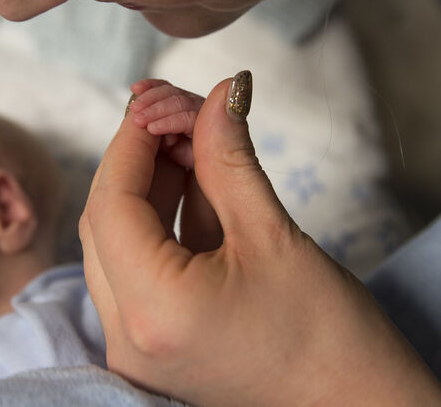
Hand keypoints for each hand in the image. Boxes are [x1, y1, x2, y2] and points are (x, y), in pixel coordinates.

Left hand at [80, 72, 440, 406]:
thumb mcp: (274, 234)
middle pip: (108, 221)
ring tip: (197, 142)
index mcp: (153, 310)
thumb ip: (230, 156)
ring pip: (122, 243)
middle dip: (142, 158)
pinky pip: (144, 269)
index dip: (132, 140)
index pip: (111, 202)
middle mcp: (129, 336)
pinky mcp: (157, 345)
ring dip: (154, 187)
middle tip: (182, 114)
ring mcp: (139, 347)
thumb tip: (219, 92)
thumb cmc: (332, 338)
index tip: (158, 98)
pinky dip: (167, 222)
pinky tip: (198, 181)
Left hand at [127, 79, 204, 167]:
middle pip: (171, 92)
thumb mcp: (160, 136)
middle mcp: (194, 103)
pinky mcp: (209, 125)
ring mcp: (203, 112)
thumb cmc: (181, 154)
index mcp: (182, 103)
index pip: (166, 88)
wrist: (203, 171)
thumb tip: (135, 117)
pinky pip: (186, 119)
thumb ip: (151, 123)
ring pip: (178, 102)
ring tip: (139, 121)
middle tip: (134, 109)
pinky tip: (153, 129)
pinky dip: (168, 123)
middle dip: (149, 99)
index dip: (150, 86)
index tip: (134, 88)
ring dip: (155, 110)